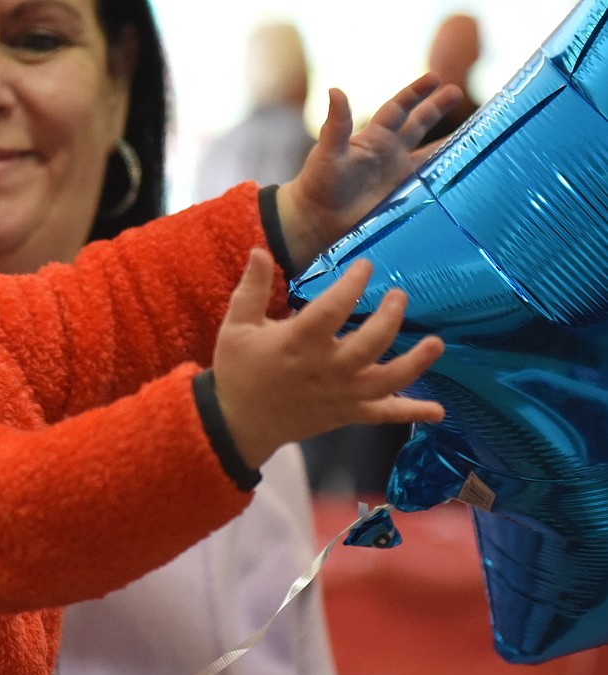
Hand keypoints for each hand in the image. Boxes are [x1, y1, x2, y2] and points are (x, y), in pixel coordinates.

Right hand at [212, 249, 444, 468]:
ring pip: (386, 381)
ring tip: (436, 343)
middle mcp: (325, 369)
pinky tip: (438, 410)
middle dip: (390, 318)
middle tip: (399, 295)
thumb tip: (259, 250)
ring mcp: (340, 394)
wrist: (238, 423)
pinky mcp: (346, 414)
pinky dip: (411, 412)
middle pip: (369, 344)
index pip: (331, 310)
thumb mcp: (237, 326)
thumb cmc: (238, 370)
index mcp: (297, 343)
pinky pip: (382, 415)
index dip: (352, 285)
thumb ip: (252, 289)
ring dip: (415, 363)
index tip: (366, 266)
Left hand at [276, 73, 460, 270]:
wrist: (317, 220)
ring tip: (475, 129)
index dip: (415, 93)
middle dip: (436, 108)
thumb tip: (334, 89)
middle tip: (455, 91)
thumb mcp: (328, 151)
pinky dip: (446, 176)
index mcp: (374, 137)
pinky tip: (465, 170)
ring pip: (430, 153)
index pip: (398, 108)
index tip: (435, 78)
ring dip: (450, 142)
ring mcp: (398, 175)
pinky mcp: (404, 197)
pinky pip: (430, 183)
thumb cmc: (319, 183)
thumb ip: (337, 124)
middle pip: (419, 124)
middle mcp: (390, 152)